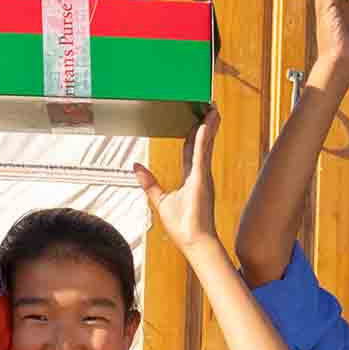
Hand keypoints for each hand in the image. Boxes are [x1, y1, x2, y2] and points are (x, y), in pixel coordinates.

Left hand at [136, 108, 221, 251]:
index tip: (197, 122)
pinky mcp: (203, 180)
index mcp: (192, 178)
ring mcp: (203, 176)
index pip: (191, 151)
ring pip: (206, 145)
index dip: (194, 135)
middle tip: (209, 108)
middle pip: (202, 144)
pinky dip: (203, 139)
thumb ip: (150, 183)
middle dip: (205, 126)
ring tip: (212, 108)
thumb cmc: (182, 226)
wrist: (194, 241)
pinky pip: (202, 155)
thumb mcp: (161, 200)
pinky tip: (203, 125)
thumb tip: (136, 167)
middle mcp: (200, 174)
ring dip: (209, 126)